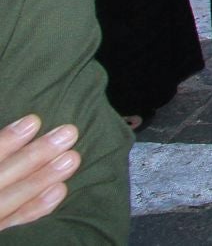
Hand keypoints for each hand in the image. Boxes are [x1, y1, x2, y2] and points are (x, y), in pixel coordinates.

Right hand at [0, 115, 79, 230]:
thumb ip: (2, 152)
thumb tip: (26, 126)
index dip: (7, 140)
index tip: (34, 121)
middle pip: (0, 175)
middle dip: (33, 156)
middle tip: (68, 133)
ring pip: (10, 199)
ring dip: (42, 178)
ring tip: (72, 158)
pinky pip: (14, 222)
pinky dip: (36, 207)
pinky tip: (60, 189)